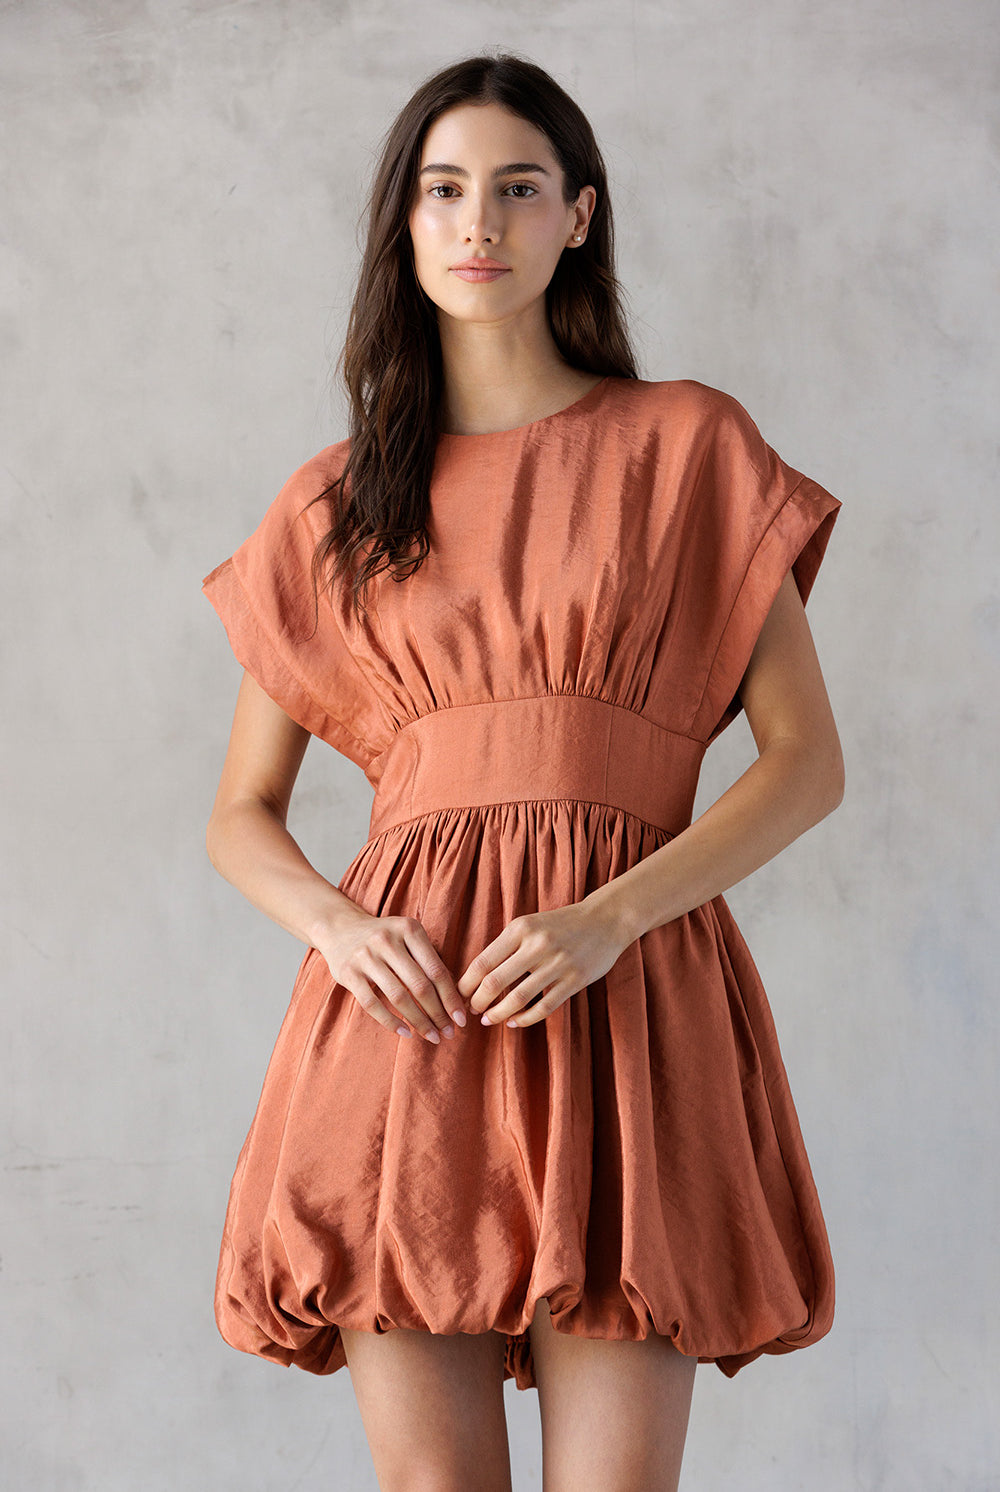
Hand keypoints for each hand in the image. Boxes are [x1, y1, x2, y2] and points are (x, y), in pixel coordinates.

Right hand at [319, 908, 466, 1043]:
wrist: (340, 928)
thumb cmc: (385, 938)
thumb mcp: (407, 936)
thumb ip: (428, 959)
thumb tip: (454, 998)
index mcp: (409, 929)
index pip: (436, 970)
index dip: (451, 998)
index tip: (461, 1019)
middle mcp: (387, 940)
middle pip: (419, 985)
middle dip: (438, 1014)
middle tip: (449, 1033)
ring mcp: (365, 957)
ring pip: (398, 997)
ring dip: (418, 1021)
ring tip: (431, 1036)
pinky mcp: (348, 973)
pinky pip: (372, 1004)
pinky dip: (391, 1022)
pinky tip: (405, 1033)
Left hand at [456, 899, 629, 1028]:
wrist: (605, 920)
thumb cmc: (560, 925)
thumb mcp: (530, 924)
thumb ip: (506, 946)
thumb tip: (476, 977)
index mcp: (521, 928)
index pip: (483, 961)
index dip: (466, 984)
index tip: (459, 996)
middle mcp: (537, 944)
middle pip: (495, 981)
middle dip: (478, 1002)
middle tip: (472, 1011)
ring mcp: (557, 963)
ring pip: (517, 998)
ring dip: (497, 1014)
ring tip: (488, 1020)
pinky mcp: (575, 980)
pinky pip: (543, 1007)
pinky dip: (524, 1019)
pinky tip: (513, 1022)